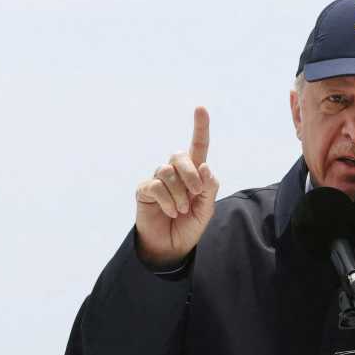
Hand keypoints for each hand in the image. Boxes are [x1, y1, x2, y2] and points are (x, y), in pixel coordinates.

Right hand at [134, 106, 220, 267]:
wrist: (171, 246)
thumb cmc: (190, 225)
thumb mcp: (206, 208)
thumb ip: (209, 188)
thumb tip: (204, 166)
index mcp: (194, 173)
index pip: (199, 146)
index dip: (200, 127)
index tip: (201, 108)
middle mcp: (175, 172)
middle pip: (181, 156)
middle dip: (191, 175)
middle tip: (196, 194)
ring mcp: (158, 179)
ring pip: (168, 172)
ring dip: (179, 193)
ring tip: (181, 210)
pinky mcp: (144, 189)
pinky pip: (156, 186)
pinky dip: (167, 201)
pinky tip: (170, 212)